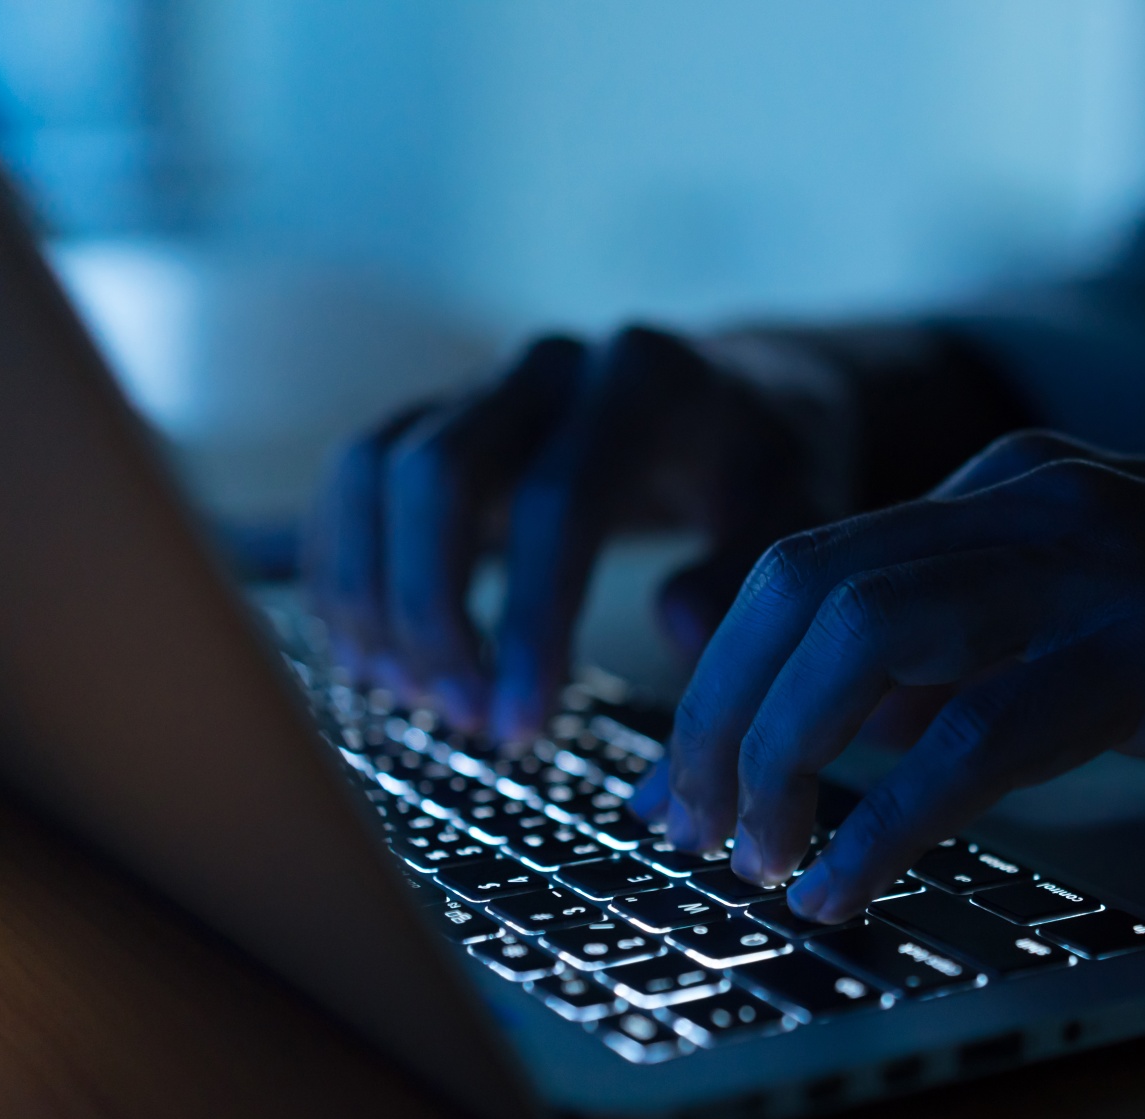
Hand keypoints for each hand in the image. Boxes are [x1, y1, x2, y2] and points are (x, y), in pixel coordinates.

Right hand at [303, 327, 851, 739]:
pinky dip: (346, 566)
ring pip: (375, 469)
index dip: (527, 621)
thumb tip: (677, 628)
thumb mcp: (798, 517)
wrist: (743, 401)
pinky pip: (356, 477)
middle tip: (462, 720)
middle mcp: (551, 368)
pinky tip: (372, 653)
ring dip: (372, 592)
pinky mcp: (440, 416)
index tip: (520, 724)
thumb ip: (747, 573)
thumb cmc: (770, 473)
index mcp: (645, 381)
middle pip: (436, 473)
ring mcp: (486, 384)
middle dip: (433, 611)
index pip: (558, 501)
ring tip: (409, 695)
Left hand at [632, 430, 1144, 921]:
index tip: (681, 781)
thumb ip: (974, 652)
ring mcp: (1098, 561)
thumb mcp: (1104, 628)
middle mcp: (1032, 498)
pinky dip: (889, 820)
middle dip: (717, 721)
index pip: (807, 564)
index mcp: (1009, 485)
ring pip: (862, 639)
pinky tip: (847, 887)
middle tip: (690, 832)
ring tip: (755, 866)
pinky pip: (977, 730)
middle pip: (799, 589)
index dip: (716, 678)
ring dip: (780, 763)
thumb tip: (835, 725)